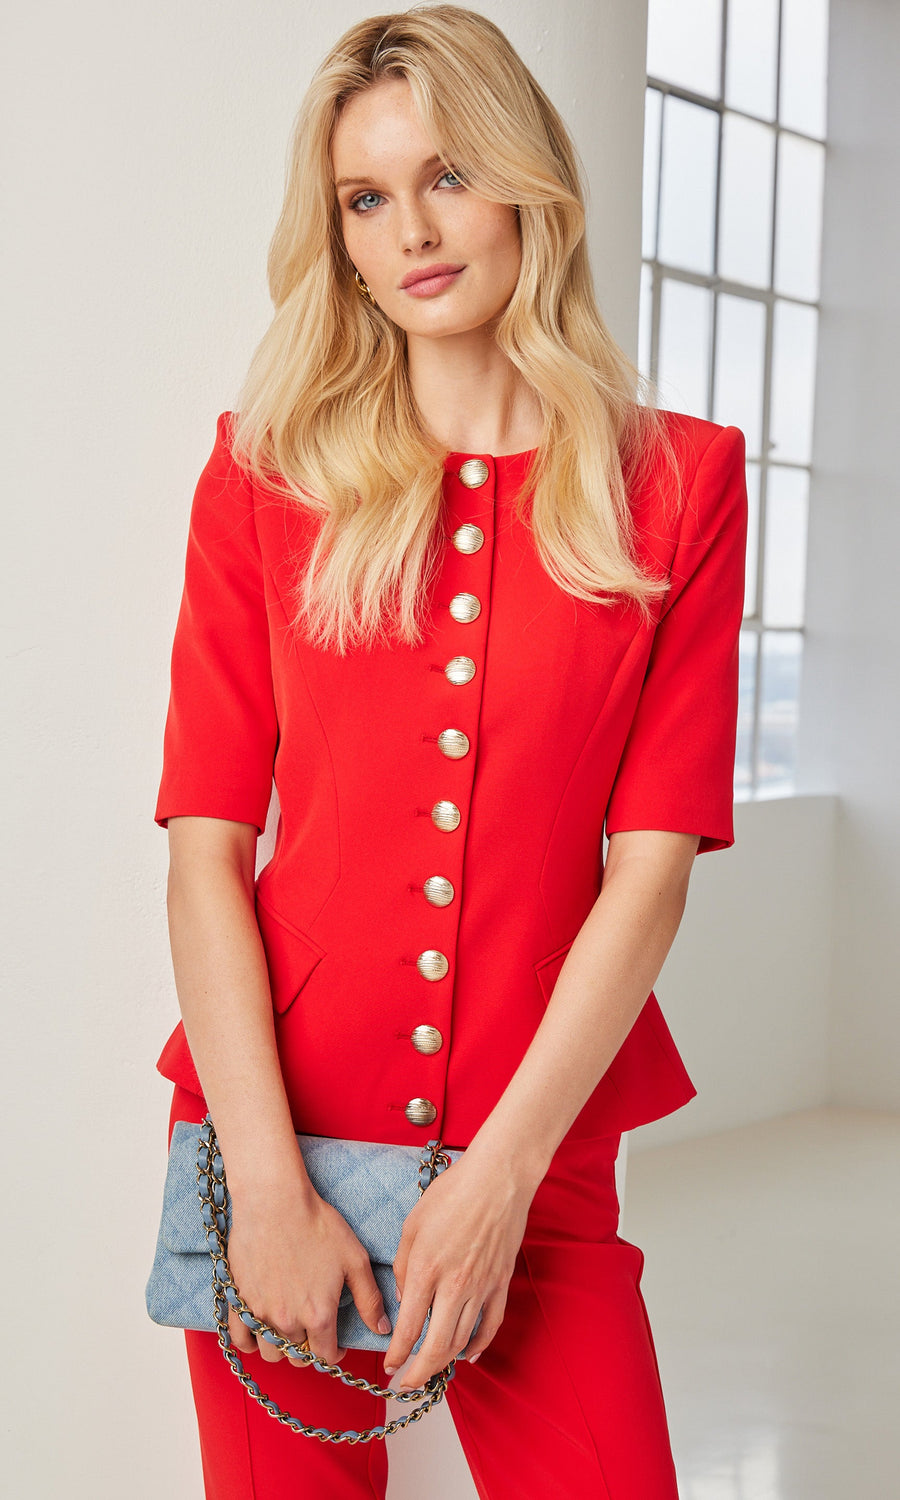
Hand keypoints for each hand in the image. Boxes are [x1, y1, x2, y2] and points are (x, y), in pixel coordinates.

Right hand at [225, 1173, 392, 1367]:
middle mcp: (288, 1321)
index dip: (335, 1354)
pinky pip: (239, 1339)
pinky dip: (249, 1342)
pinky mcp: (238, 1299)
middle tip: (312, 1333)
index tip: (336, 1345)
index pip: (326, 1356)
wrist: (274, 1200)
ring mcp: (259, 1312)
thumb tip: (383, 1329)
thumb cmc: (316, 1224)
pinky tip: (259, 1332)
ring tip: (288, 1330)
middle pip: (298, 1357)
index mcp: (319, 1314)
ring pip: (270, 1352)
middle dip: (309, 1351)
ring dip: (281, 1347)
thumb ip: (369, 1299)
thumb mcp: (354, 1259)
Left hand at [383, 1152, 535, 1389]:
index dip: (396, 1354)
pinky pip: (490, 1326)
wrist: (497, 1179)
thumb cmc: (452, 1194)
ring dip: (443, 1362)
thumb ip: (403, 1267)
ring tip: (429, 1369)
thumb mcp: (412, 1225)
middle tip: (406, 1384)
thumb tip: (405, 1300)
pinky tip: (467, 1356)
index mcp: (426, 1270)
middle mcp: (455, 1286)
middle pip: (436, 1346)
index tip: (389, 1367)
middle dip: (418, 1373)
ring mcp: (482, 1287)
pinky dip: (479, 1346)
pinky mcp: (501, 1284)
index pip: (408, 1327)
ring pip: (461, 1340)